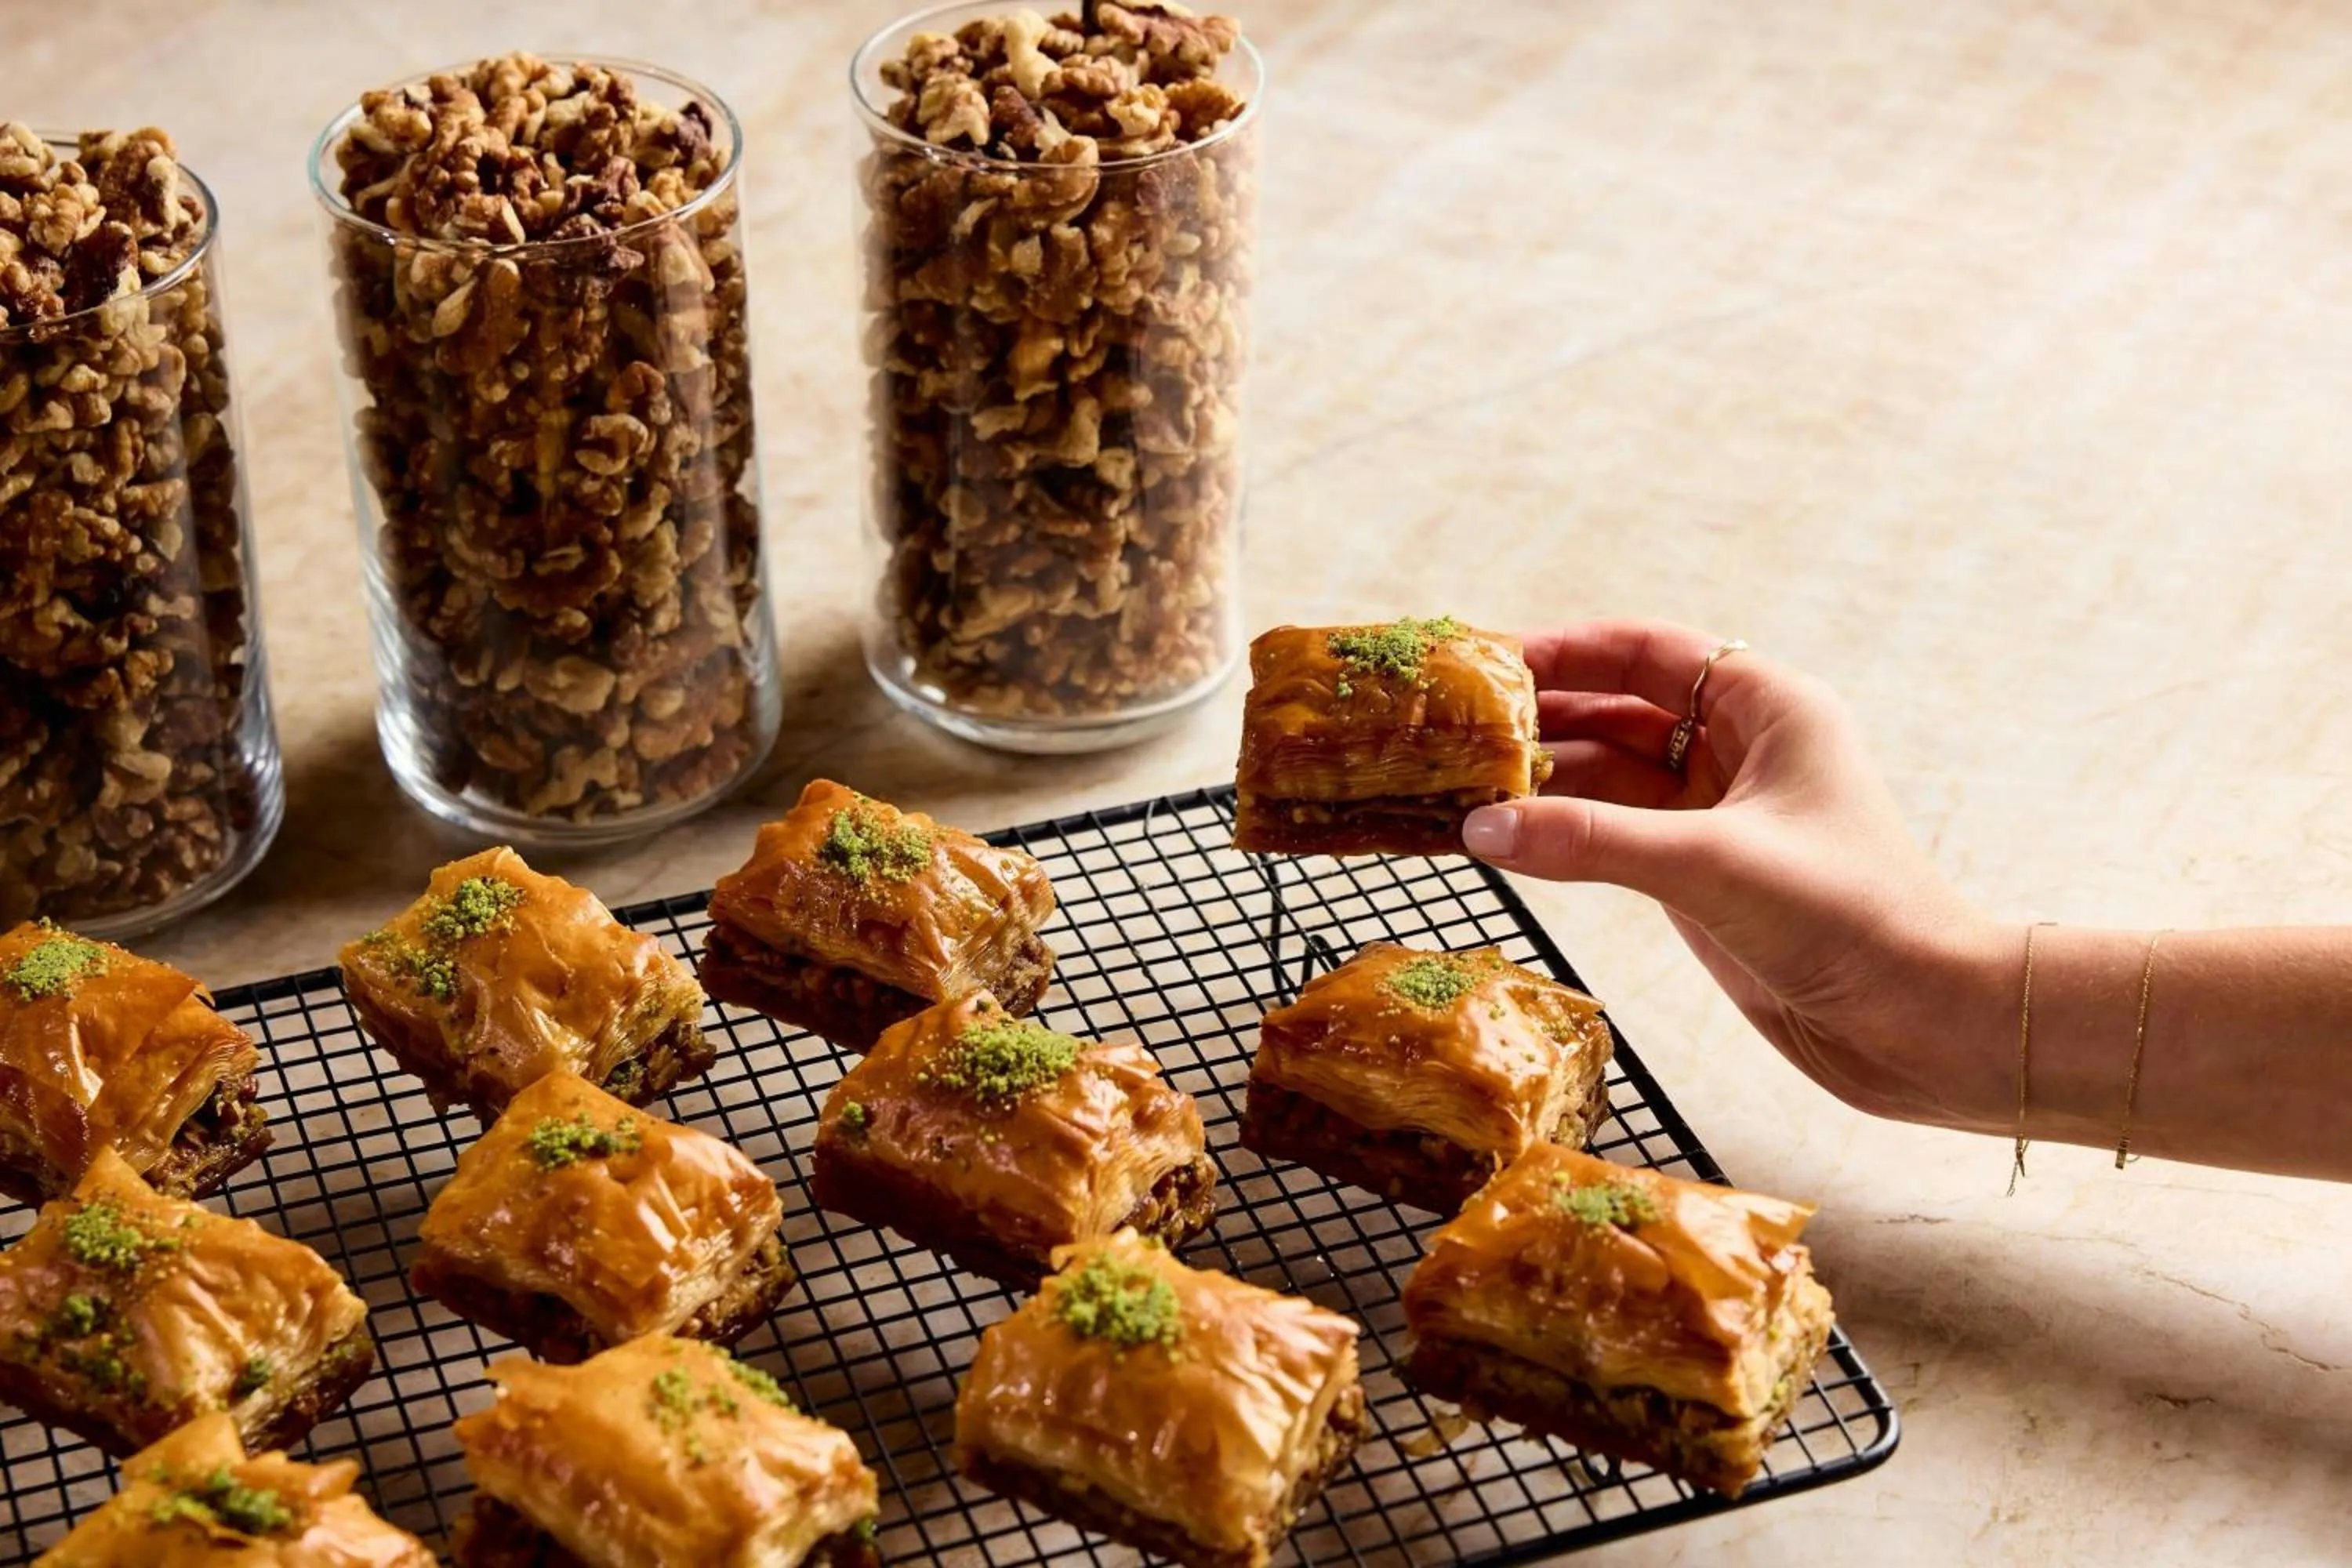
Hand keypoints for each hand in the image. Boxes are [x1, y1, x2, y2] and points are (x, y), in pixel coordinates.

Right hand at [1462, 619, 2011, 1131]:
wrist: (1922, 1027)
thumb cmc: (1854, 919)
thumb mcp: (1713, 866)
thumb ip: (1593, 841)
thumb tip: (1482, 828)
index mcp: (1766, 707)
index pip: (1645, 651)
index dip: (1563, 651)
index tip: (1484, 665)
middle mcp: (1739, 749)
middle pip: (1616, 709)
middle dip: (1538, 718)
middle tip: (1452, 730)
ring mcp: (1717, 816)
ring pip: (1608, 776)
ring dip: (1541, 782)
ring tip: (1458, 787)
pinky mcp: (1700, 877)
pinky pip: (1612, 836)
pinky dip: (1560, 834)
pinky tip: (1502, 839)